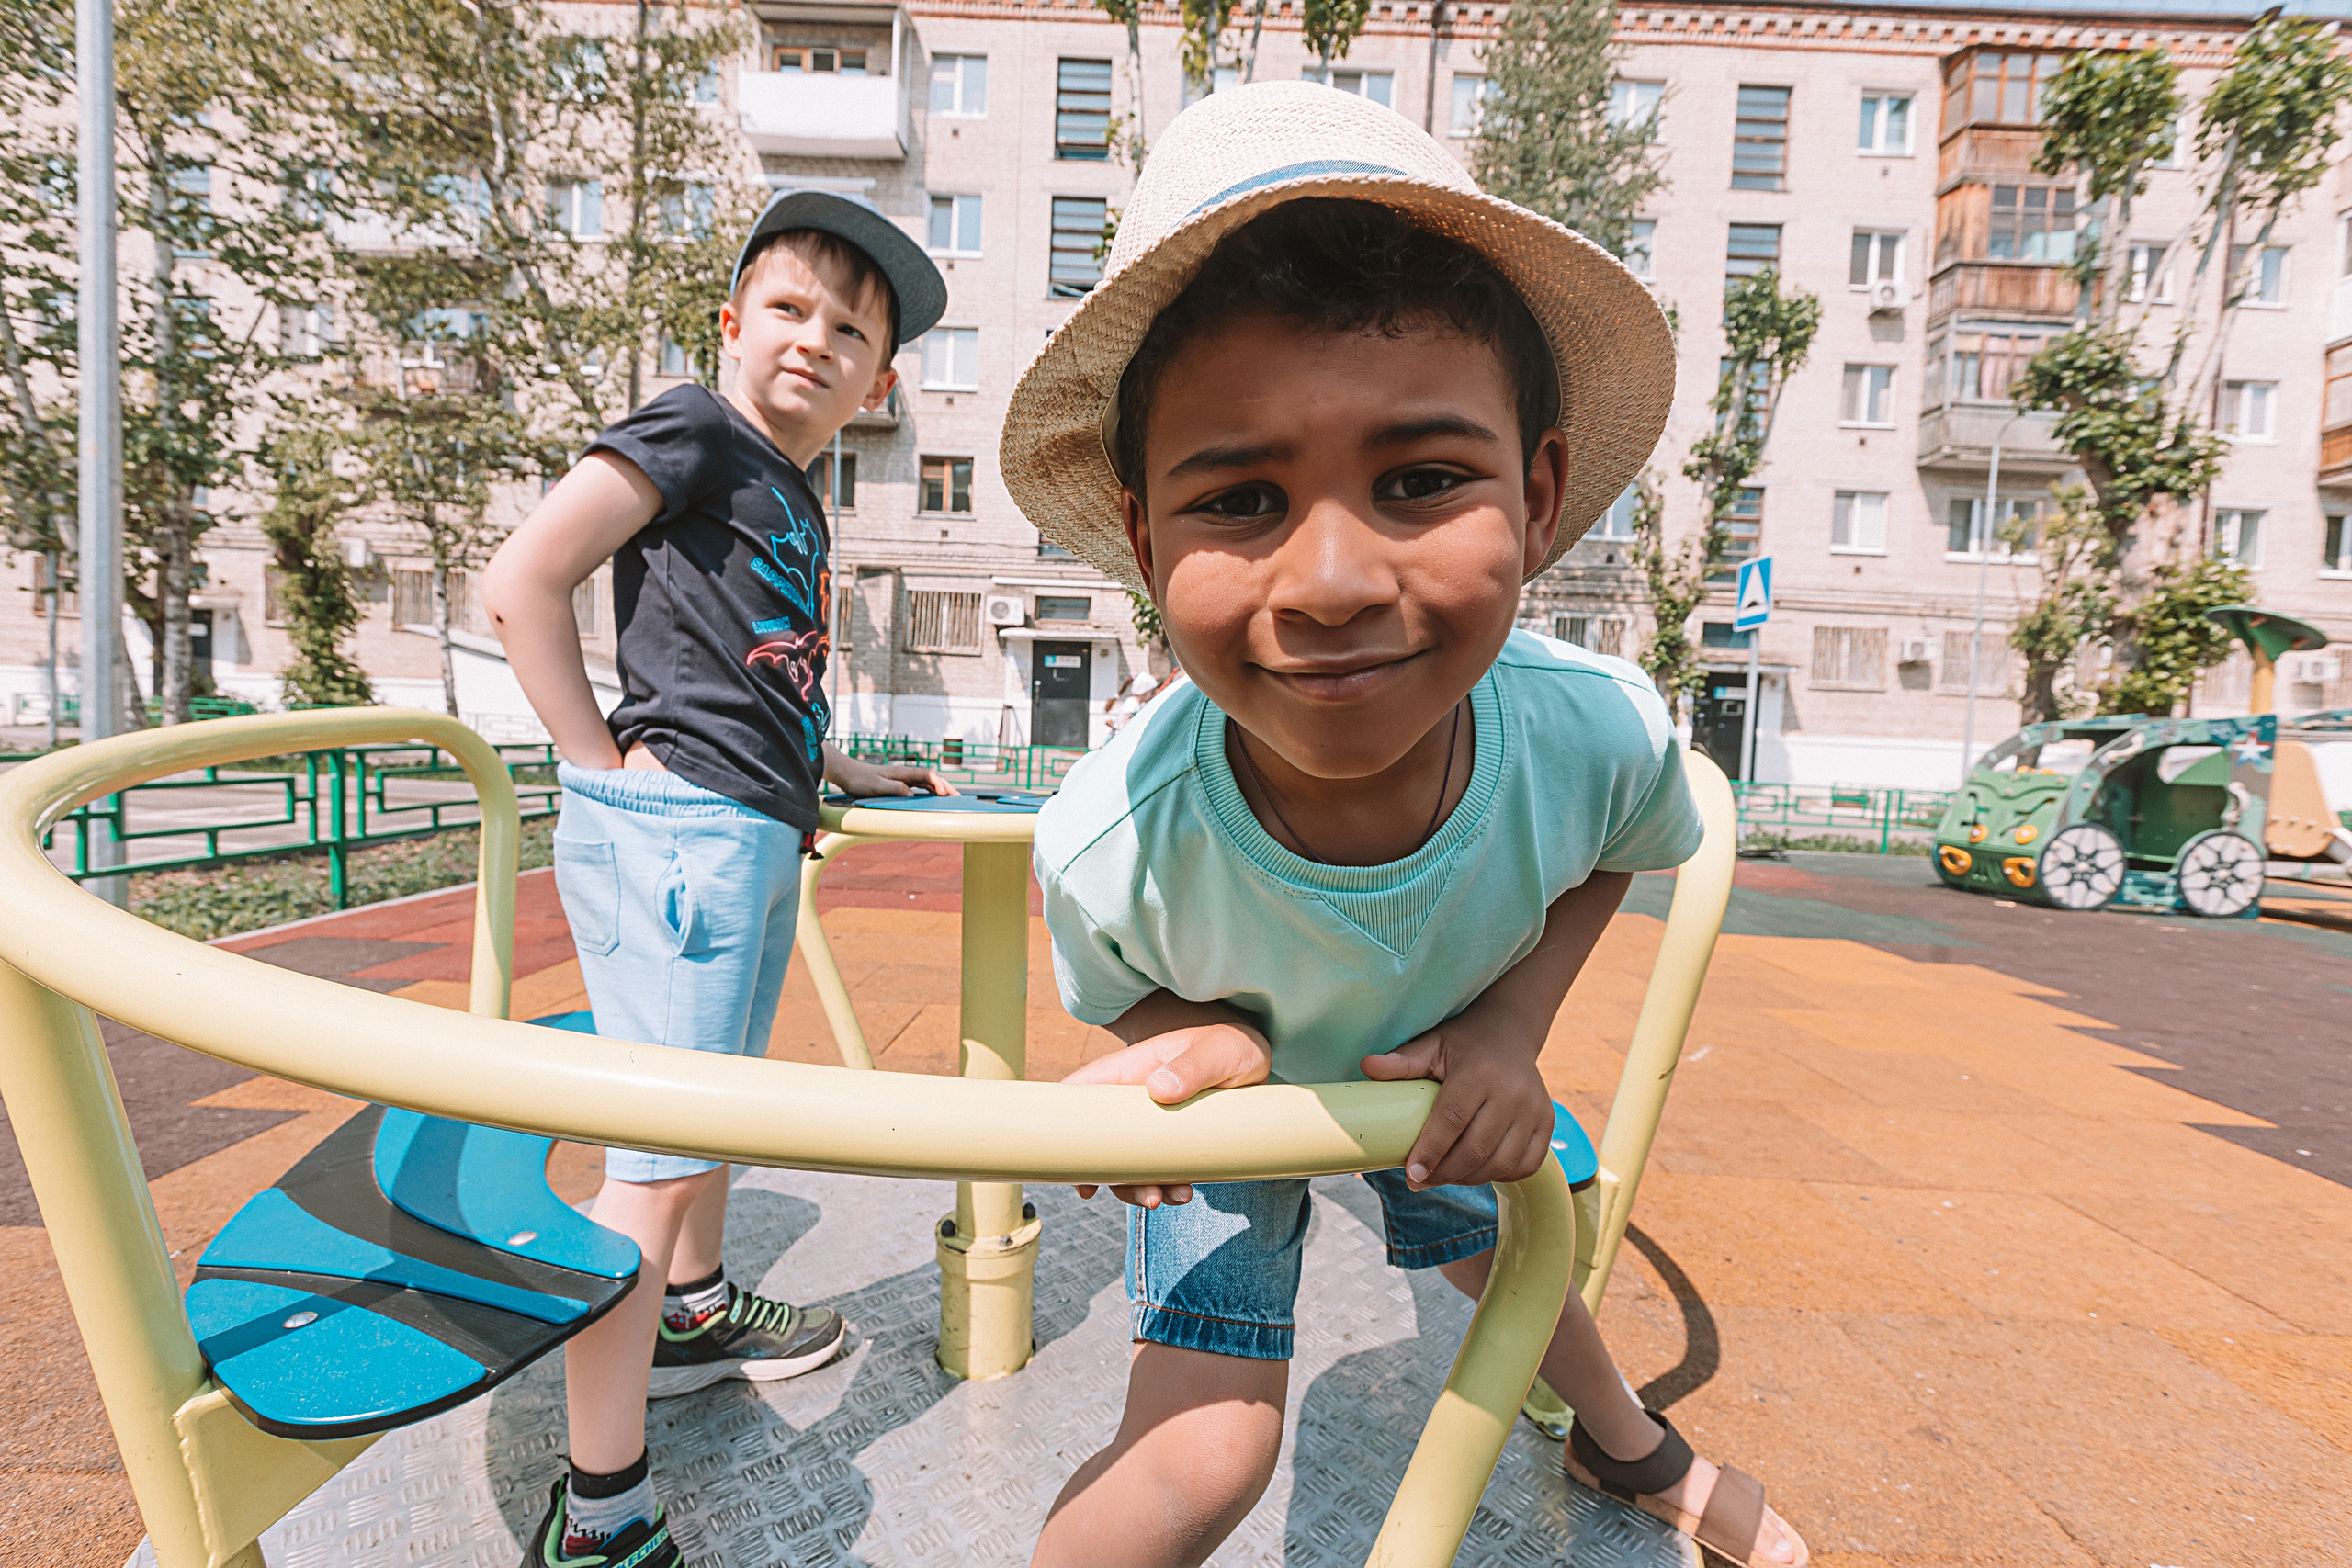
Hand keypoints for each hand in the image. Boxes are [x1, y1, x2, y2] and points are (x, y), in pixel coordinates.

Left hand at [826, 753, 959, 797]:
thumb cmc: (860, 780)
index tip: (946, 794)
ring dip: (939, 789)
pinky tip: (934, 797)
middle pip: (931, 778)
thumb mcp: (877, 786)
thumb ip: (895, 788)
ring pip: (927, 782)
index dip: (939, 784)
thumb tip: (912, 794)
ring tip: (951, 799)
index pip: (927, 775)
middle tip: (958, 797)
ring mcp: (903, 777)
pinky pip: (919, 786)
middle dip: (946, 786)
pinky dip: (929, 791)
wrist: (848, 773)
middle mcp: (905, 773)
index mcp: (902, 772)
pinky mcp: (899, 782)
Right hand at [1061, 1020, 1271, 1207]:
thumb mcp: (1216, 1051)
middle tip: (1148, 1195)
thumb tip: (1158, 1088)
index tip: (1073, 1165)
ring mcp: (1149, 1123)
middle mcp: (1131, 1100)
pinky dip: (1165, 1186)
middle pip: (1101, 1142)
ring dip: (1141, 1187)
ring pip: (1127, 1163)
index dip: (1065, 1127)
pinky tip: (1184, 1192)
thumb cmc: (1227, 1043)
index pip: (1080, 1092)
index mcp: (1128, 1070)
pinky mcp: (1170, 1141)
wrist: (1253, 1056)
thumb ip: (1192, 1066)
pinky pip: (1155, 1169)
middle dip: (1114, 1176)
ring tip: (1171, 1197)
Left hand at [1359, 1014, 1554, 1190]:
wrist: (1509, 1031)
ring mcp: (1534, 1109)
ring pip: (1501, 1162)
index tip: (1412, 1174)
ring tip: (1444, 1176)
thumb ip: (1402, 1061)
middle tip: (1419, 1180)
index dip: (1431, 1151)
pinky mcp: (1547, 1122)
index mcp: (1479, 1073)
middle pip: (1477, 1149)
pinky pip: (1526, 1164)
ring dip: (1469, 1179)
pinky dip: (1500, 1175)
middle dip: (1444, 1173)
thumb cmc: (1463, 1043)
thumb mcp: (1432, 1044)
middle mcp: (1512, 1092)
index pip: (1452, 1120)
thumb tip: (1366, 1067)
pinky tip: (1477, 1171)